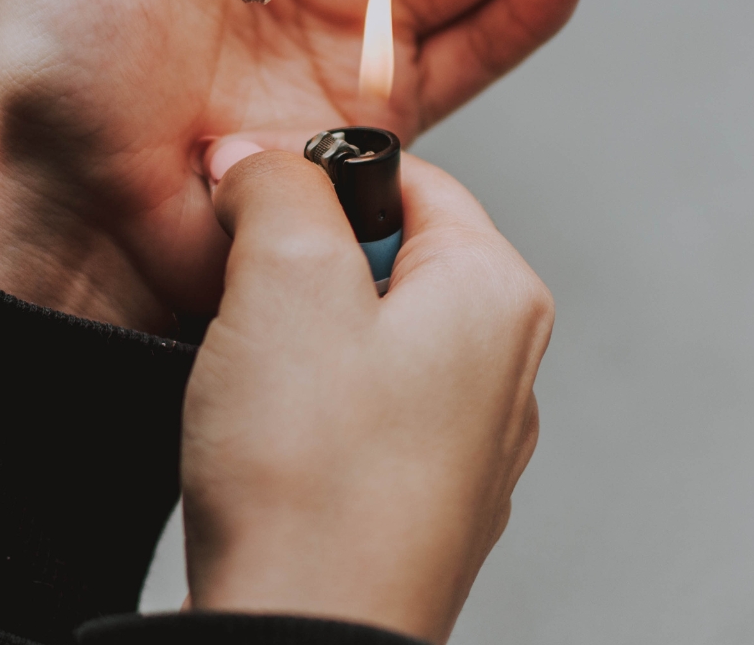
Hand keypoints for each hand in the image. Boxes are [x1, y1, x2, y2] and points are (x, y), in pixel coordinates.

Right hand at [182, 148, 550, 642]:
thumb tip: (261, 156)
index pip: (408, 177)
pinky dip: (304, 415)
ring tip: (256, 387)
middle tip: (249, 305)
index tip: (252, 207)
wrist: (304, 637)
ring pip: (363, 338)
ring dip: (294, 344)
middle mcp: (505, 368)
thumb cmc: (313, 479)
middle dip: (299, 267)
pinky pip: (355, 417)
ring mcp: (468, 444)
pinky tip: (269, 446)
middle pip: (385, 257)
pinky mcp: (421, 502)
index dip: (313, 178)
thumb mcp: (283, 278)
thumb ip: (277, 185)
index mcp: (497, 295)